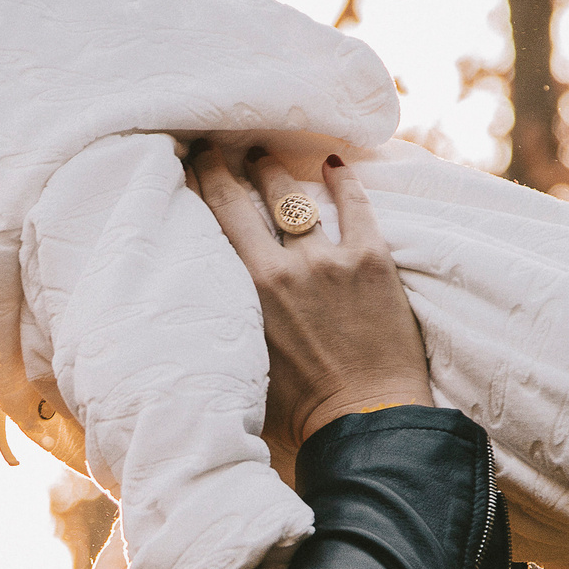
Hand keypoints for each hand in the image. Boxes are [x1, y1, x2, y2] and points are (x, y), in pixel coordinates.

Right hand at [189, 144, 432, 445]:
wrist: (365, 422)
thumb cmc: (301, 411)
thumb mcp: (246, 363)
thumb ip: (230, 325)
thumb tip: (202, 310)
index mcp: (251, 289)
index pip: (220, 217)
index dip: (205, 181)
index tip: (195, 160)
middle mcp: (288, 265)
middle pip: (255, 196)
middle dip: (235, 165)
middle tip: (226, 146)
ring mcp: (333, 260)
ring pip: (300, 197)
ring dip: (281, 171)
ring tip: (269, 154)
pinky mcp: (373, 262)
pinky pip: (357, 207)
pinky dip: (345, 182)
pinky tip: (336, 164)